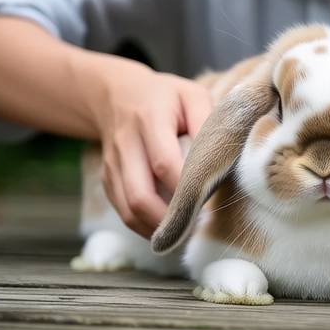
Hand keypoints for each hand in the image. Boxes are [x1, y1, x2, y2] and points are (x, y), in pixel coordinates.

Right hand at [83, 57, 213, 238]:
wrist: (117, 95)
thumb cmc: (166, 98)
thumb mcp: (192, 96)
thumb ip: (206, 122)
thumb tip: (222, 156)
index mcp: (149, 118)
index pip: (165, 163)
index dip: (186, 189)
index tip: (210, 203)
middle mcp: (126, 143)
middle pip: (141, 194)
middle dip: (171, 219)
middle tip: (198, 229)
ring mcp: (113, 164)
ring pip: (129, 209)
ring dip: (157, 229)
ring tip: (185, 235)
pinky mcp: (107, 179)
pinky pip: (123, 211)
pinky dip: (145, 227)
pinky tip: (168, 230)